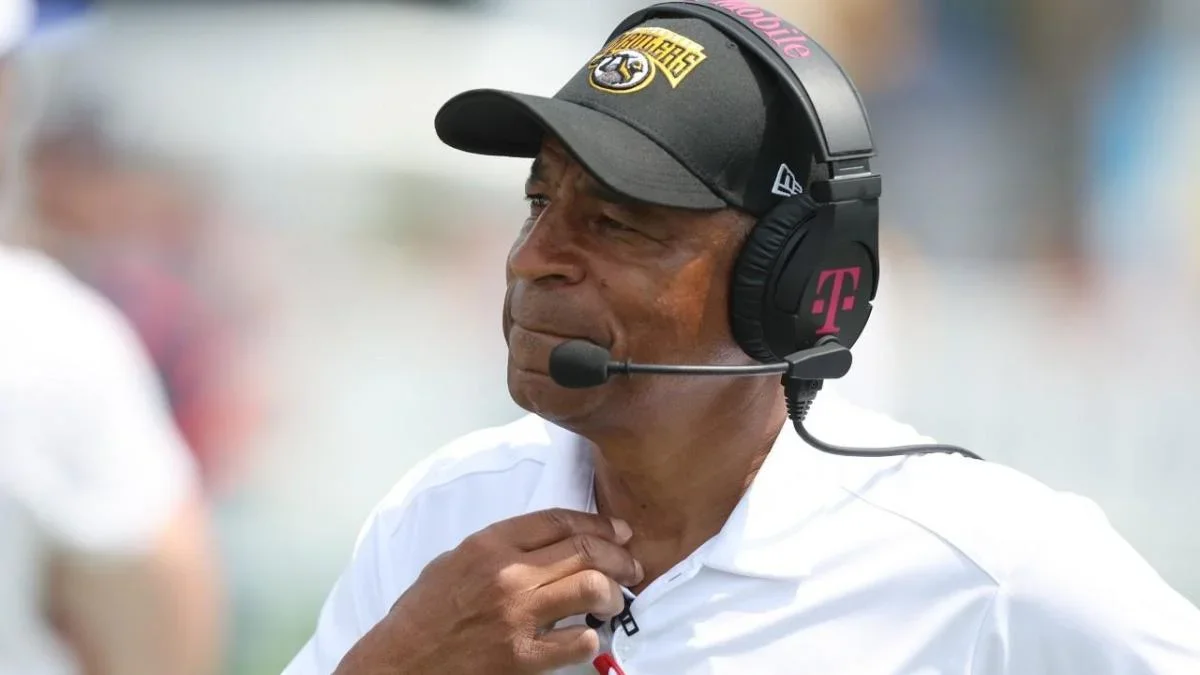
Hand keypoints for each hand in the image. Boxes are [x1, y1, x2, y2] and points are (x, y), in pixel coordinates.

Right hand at [334, 508, 642, 674]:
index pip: (560, 521)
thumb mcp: (453, 562)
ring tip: (613, 603)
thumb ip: (499, 547)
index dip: (600, 523)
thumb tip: (549, 542)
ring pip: (591, 589)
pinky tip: (585, 637)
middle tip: (631, 568)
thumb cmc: (422, 616)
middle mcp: (507, 575)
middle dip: (619, 558)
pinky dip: (590, 638)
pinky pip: (578, 642)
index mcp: (488, 544)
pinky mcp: (521, 658)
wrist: (399, 665)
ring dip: (613, 596)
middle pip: (586, 550)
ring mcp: (516, 617)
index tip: (619, 532)